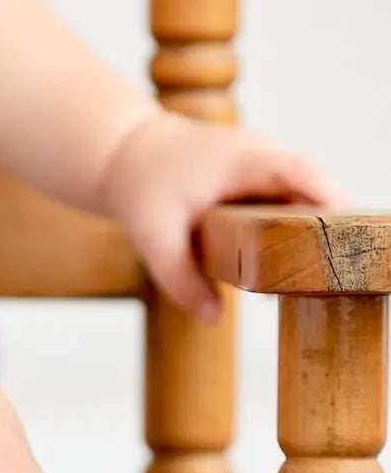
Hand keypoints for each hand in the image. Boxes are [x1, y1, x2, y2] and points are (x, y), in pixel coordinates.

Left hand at [96, 108, 348, 322]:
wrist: (130, 155)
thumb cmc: (143, 189)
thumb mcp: (153, 238)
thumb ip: (180, 281)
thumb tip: (214, 318)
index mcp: (243, 161)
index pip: (300, 173)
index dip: (327, 200)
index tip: (341, 234)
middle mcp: (264, 155)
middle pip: (316, 188)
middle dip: (327, 228)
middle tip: (327, 276)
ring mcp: (267, 163)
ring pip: (307, 196)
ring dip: (313, 232)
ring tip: (312, 278)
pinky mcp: (262, 177)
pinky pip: (291, 201)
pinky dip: (295, 229)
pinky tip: (290, 268)